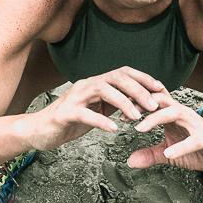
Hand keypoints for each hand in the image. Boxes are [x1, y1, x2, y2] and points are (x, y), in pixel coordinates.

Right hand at [23, 67, 164, 151]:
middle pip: (116, 78)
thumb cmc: (71, 120)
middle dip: (139, 90)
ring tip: (137, 116)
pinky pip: (85, 114)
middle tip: (154, 105)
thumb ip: (115, 104)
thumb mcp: (98, 110)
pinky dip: (100, 121)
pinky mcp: (65, 113)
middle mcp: (87, 84)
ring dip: (123, 102)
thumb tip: (140, 102)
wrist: (40, 130)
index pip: (123, 73)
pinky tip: (112, 129)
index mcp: (97, 83)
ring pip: (103, 91)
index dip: (143, 78)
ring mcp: (75, 97)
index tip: (161, 88)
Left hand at [127, 93, 202, 175]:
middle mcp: (184, 115)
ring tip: (139, 129)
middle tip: (122, 115)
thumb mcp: (170, 155)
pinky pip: (194, 140)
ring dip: (155, 119)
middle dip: (141, 104)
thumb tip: (130, 160)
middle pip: (160, 101)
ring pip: (175, 113)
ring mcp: (196, 125)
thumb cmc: (200, 151)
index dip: (134, 103)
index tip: (116, 110)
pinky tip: (168, 154)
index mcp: (173, 116)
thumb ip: (151, 155)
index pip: (152, 102)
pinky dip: (181, 146)